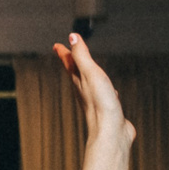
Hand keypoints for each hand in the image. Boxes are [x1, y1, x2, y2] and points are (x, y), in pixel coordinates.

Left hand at [53, 34, 134, 148]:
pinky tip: (110, 92)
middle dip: (73, 62)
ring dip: (87, 76)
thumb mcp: (91, 74)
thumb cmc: (101, 104)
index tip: (57, 45)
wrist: (111, 132)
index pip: (70, 63)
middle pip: (76, 73)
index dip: (65, 53)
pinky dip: (105, 91)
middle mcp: (85, 91)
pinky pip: (105, 97)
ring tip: (86, 71)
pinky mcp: (108, 110)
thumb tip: (72, 37)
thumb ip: (82, 56)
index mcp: (79, 82)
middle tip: (68, 55)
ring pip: (89, 85)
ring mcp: (96, 101)